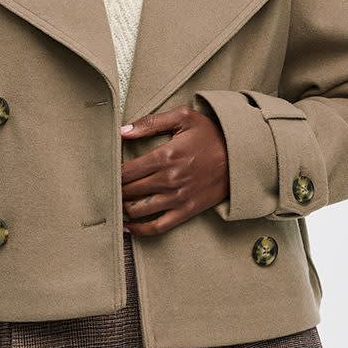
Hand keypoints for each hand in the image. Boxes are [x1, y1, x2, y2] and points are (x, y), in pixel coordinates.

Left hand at [119, 106, 227, 235]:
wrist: (241, 156)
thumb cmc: (211, 134)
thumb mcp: (184, 117)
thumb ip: (151, 122)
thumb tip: (123, 131)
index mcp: (165, 156)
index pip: (127, 171)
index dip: (112, 172)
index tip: (106, 171)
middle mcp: (169, 180)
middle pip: (129, 190)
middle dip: (114, 189)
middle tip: (107, 186)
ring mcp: (177, 198)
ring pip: (138, 210)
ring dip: (123, 207)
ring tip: (116, 201)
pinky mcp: (186, 211)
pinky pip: (157, 227)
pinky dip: (139, 229)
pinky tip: (128, 226)